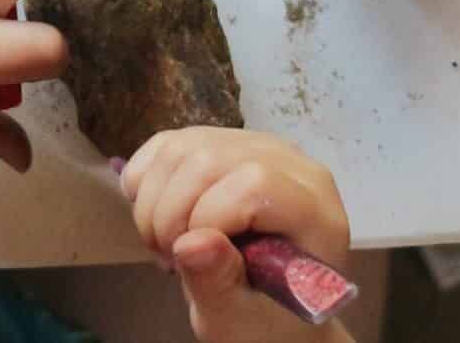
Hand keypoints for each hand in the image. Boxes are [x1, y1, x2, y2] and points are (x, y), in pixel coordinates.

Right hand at [121, 127, 351, 342]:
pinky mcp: (222, 141)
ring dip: (153, 201)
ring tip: (166, 244)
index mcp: (314, 210)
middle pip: (208, 158)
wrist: (264, 305)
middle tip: (169, 259)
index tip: (188, 260)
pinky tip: (158, 217)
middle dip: (170, 213)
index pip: (255, 182)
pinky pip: (168, 143)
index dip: (208, 216)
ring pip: (181, 147)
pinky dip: (145, 180)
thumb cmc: (263, 318)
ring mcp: (256, 145)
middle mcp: (292, 163)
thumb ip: (219, 282)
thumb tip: (192, 242)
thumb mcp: (239, 319)